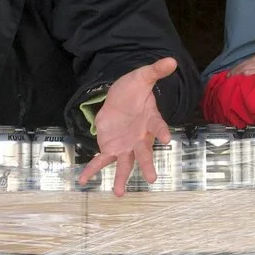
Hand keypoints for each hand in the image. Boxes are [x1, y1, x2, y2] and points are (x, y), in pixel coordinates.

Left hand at [79, 57, 179, 194]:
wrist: (119, 98)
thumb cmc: (134, 90)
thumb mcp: (142, 76)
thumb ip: (156, 70)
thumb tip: (171, 60)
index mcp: (150, 121)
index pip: (158, 125)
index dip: (162, 131)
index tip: (167, 139)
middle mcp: (140, 138)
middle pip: (144, 153)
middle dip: (147, 165)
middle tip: (152, 179)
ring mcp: (125, 145)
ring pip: (125, 163)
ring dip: (121, 178)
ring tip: (118, 193)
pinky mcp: (110, 147)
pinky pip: (101, 161)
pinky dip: (92, 170)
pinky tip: (83, 181)